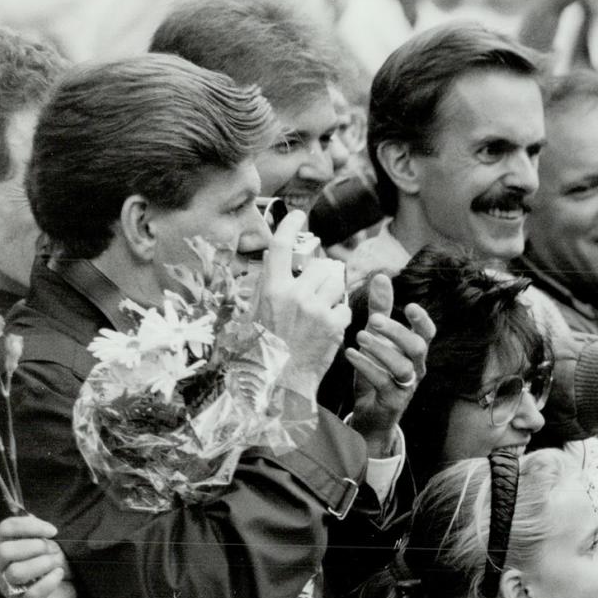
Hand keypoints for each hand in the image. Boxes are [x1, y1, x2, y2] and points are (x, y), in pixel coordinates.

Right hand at [0, 516, 75, 597]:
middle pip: (4, 550)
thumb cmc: (53, 569)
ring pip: (15, 572)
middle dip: (34, 547)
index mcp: (8, 548)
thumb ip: (42, 536)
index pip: (6, 528)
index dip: (28, 525)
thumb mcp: (50, 549)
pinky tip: (58, 575)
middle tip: (53, 551)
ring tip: (57, 565)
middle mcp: (3, 567)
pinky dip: (49, 582)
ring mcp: (10, 587)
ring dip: (42, 564)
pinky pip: (32, 593)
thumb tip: (39, 522)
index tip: (53, 531)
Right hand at [259, 210, 350, 402]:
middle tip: (315, 291)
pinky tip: (328, 327)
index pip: (279, 247)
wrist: (279, 383)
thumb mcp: (253, 315)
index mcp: (270, 290)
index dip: (290, 226)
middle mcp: (295, 295)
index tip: (299, 215)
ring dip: (332, 293)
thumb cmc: (261, 352)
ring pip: (335, 284)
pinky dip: (339, 314)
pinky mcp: (334, 325)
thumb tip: (272, 266)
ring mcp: (317, 309)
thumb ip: (265, 289)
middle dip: (321, 275)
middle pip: (319, 266)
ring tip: (320, 311)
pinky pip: (344, 307)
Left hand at [346, 274, 435, 456]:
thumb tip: (381, 276)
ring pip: (402, 367)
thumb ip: (380, 308)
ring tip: (359, 337)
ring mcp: (406, 386)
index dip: (422, 320)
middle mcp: (416, 367)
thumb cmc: (376, 372)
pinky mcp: (393, 401)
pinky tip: (350, 355)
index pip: (428, 333)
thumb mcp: (376, 337)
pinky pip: (384, 383)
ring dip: (381, 350)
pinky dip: (367, 367)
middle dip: (397, 332)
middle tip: (375, 320)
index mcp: (414, 351)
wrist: (370, 415)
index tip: (409, 306)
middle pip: (417, 347)